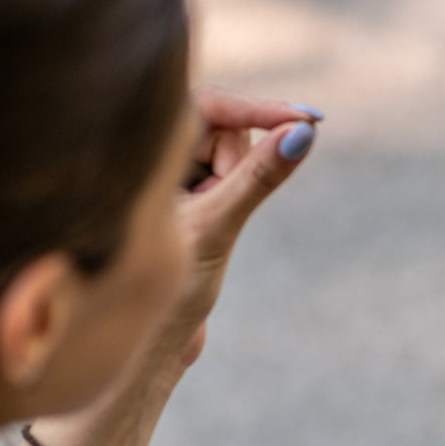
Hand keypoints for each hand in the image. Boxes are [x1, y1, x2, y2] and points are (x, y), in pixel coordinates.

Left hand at [158, 88, 320, 371]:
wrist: (142, 341)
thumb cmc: (161, 289)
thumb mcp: (217, 225)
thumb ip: (259, 177)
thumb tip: (304, 134)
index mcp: (136, 148)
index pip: (212, 104)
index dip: (261, 110)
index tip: (308, 120)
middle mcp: (144, 151)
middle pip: (221, 128)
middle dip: (236, 167)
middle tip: (220, 210)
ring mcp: (160, 169)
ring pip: (225, 153)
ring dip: (231, 187)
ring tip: (204, 228)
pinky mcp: (176, 187)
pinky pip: (223, 173)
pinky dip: (227, 197)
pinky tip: (201, 232)